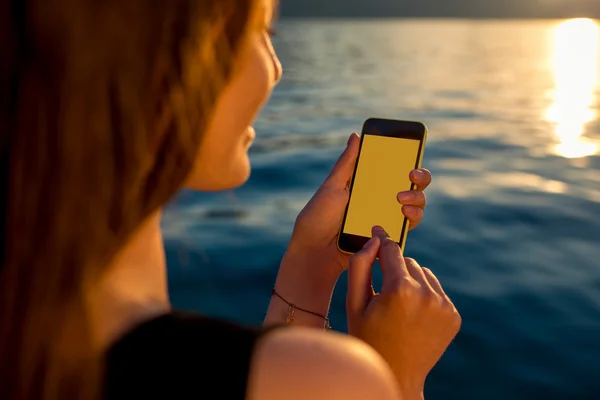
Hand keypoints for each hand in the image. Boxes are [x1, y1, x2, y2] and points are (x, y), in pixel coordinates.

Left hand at [266, 134, 431, 328]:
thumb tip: (356, 135)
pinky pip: (408, 225)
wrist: (316, 252)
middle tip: (411, 176)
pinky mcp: (389, 237)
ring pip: (416, 204)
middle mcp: (381, 199)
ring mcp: (387, 218)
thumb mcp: (332, 187)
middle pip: (412, 185)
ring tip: (402, 200)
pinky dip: (413, 217)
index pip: (395, 169)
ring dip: (417, 198)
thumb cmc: (318, 217)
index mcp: (368, 184)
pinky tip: (404, 214)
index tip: (410, 158)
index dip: (408, 161)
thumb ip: (347, 163)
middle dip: (420, 178)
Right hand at [347, 226, 460, 397]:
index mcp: (400, 289)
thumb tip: (374, 241)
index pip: (392, 249)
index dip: (382, 240)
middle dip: (395, 270)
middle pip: (408, 261)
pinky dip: (425, 295)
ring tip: (398, 305)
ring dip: (411, 281)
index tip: (377, 229)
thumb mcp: (354, 303)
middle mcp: (427, 294)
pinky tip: (412, 314)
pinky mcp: (453, 315)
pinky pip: (436, 290)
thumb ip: (360, 266)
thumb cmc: (369, 337)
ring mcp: (444, 306)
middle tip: (383, 292)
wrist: (397, 375)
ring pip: (424, 273)